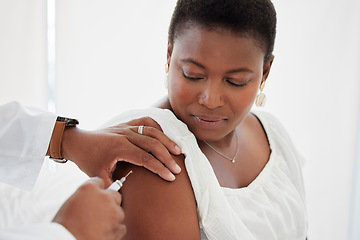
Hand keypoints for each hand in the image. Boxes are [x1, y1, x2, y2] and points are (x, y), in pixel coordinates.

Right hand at [53, 178, 125, 239]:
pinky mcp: (118, 227)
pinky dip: (114, 230)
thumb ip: (85, 196)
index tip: (96, 196)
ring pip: (118, 211)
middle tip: (99, 211)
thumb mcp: (70, 203)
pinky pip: (120, 227)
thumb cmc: (65, 225)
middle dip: (109, 202)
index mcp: (90, 188)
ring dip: (112, 217)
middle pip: (114, 195)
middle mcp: (104, 197)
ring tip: (98, 225)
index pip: (99, 182)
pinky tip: (104, 232)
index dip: (97, 191)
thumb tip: (91, 199)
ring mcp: (113, 212)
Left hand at [61, 117, 181, 185]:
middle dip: (167, 157)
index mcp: (119, 148)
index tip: (170, 177)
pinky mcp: (126, 123)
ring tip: (178, 151)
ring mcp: (126, 127)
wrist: (77, 142)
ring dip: (166, 140)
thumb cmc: (87, 160)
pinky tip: (164, 134)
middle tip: (177, 169)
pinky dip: (157, 126)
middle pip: (153, 144)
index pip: (145, 158)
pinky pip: (145, 121)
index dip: (159, 168)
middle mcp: (125, 135)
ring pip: (152, 131)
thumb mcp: (98, 176)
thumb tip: (126, 197)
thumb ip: (113, 186)